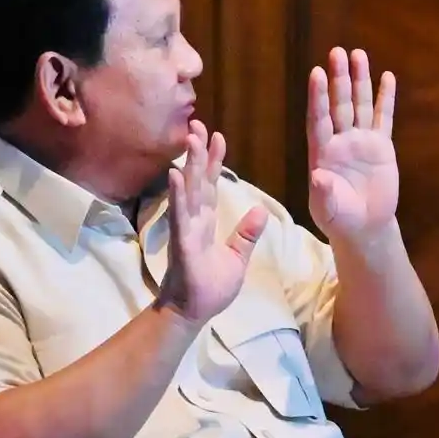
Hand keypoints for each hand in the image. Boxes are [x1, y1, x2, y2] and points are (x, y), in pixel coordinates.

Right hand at [153, 121, 268, 327]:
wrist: (192, 314)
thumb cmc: (210, 288)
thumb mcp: (237, 258)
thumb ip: (247, 235)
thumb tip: (262, 211)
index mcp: (205, 222)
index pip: (210, 185)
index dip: (213, 161)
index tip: (217, 137)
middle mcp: (193, 220)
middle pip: (197, 180)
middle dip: (198, 152)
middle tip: (197, 123)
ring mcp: (185, 229)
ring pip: (188, 191)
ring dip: (188, 164)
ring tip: (190, 138)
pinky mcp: (181, 243)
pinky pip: (179, 215)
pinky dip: (178, 195)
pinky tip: (176, 175)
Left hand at [305, 48, 402, 244]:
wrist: (364, 226)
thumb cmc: (340, 219)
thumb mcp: (328, 211)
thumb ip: (323, 194)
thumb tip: (319, 176)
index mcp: (322, 153)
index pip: (319, 119)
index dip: (318, 97)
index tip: (317, 73)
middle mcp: (340, 141)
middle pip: (339, 104)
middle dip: (339, 79)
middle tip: (336, 52)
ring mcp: (361, 140)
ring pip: (360, 104)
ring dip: (359, 80)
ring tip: (358, 54)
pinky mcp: (381, 145)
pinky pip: (383, 117)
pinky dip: (385, 98)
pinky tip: (386, 77)